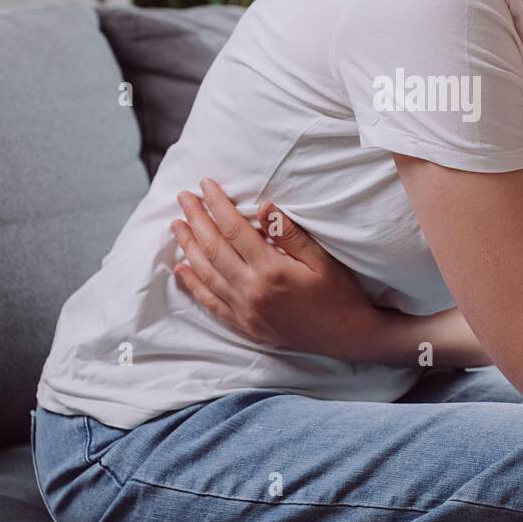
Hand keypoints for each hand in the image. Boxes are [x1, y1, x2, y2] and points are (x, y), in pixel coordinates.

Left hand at [169, 178, 381, 360]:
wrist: (346, 336)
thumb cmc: (339, 293)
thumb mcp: (322, 259)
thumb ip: (290, 234)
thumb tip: (264, 207)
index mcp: (272, 271)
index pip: (235, 230)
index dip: (218, 205)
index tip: (205, 185)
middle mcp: (252, 292)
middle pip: (214, 249)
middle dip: (196, 219)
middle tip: (183, 197)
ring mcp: (245, 311)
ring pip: (207, 274)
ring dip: (188, 247)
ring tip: (176, 225)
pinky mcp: (245, 325)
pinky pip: (211, 303)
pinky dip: (193, 285)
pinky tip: (181, 269)